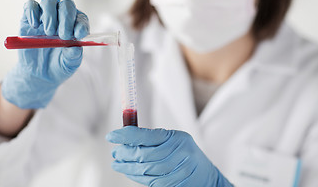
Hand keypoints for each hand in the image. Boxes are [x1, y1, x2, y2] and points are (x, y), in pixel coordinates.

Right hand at [2, 0, 89, 108]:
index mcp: (76, 27)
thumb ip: (73, 56)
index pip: (81, 18)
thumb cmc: (59, 66)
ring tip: (49, 33)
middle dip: (66, 18)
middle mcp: (62, 17)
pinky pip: (31, 6)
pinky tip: (35, 26)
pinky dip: (32, 12)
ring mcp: (46, 16)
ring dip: (50, 16)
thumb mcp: (69, 65)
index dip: (81, 24)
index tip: (78, 35)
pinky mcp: (29, 18)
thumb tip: (75, 48)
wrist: (40, 74)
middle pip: (66, 5)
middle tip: (63, 36)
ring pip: (49, 2)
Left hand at [106, 127, 232, 186]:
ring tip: (117, 162)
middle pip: (144, 154)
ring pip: (145, 169)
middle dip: (124, 153)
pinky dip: (136, 176)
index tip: (111, 136)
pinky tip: (129, 171)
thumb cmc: (185, 153)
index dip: (126, 135)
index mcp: (176, 138)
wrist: (206, 176)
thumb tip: (126, 138)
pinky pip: (150, 181)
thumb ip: (153, 138)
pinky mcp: (174, 184)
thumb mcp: (174, 139)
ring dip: (127, 167)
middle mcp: (179, 153)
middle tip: (115, 152)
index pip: (146, 135)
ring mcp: (178, 170)